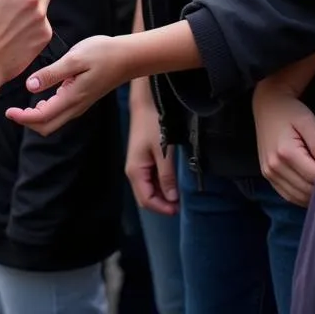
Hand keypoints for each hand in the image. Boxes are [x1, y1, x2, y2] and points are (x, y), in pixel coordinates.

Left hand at [5, 35, 126, 134]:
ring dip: (36, 117)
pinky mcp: (82, 99)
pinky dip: (45, 110)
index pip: (42, 117)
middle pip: (47, 126)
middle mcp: (75, 106)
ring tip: (21, 105)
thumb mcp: (74, 59)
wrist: (127, 57)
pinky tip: (39, 95)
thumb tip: (30, 86)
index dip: (23, 118)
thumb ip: (52, 73)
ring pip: (53, 121)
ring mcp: (79, 104)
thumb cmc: (102, 54)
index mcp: (71, 98)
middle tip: (11, 110)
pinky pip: (60, 112)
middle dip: (27, 122)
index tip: (8, 111)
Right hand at [126, 85, 178, 214]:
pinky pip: (150, 179)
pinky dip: (160, 184)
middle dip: (162, 204)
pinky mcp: (142, 160)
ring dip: (162, 195)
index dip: (162, 208)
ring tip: (178, 194)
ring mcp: (137, 166)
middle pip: (146, 197)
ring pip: (148, 189)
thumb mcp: (163, 153)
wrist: (146, 104)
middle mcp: (133, 171)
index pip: (146, 201)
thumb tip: (172, 199)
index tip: (179, 209)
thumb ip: (167, 177)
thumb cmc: (153, 126)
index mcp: (135, 172)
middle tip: (181, 204)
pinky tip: (171, 182)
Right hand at [252, 84, 314, 207]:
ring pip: (299, 197)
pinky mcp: (267, 174)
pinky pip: (288, 195)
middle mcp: (274, 165)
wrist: (267, 104)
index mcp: (285, 152)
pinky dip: (302, 196)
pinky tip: (312, 188)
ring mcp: (269, 172)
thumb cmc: (291, 110)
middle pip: (308, 190)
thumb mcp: (308, 122)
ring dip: (314, 195)